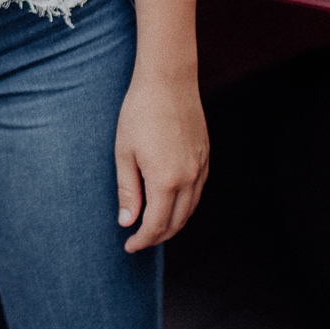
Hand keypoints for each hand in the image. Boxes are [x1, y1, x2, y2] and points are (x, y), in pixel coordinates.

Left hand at [114, 68, 208, 252]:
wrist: (168, 82)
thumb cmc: (139, 114)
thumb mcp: (123, 154)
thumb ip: (127, 191)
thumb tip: (127, 221)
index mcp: (165, 180)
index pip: (156, 224)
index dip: (142, 240)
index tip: (129, 246)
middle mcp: (189, 178)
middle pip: (177, 222)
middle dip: (157, 236)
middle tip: (138, 240)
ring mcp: (201, 167)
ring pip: (190, 209)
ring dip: (172, 223)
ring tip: (152, 226)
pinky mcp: (206, 157)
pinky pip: (197, 191)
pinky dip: (184, 205)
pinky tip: (169, 203)